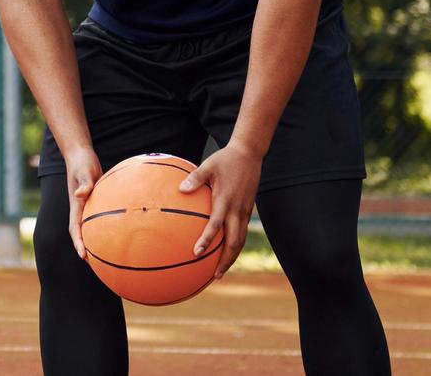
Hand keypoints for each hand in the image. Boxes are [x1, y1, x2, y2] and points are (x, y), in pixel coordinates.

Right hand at [64, 146, 103, 259]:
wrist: (80, 154)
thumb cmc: (81, 162)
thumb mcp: (82, 171)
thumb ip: (83, 183)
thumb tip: (80, 195)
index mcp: (76, 205)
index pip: (75, 228)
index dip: (78, 243)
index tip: (83, 256)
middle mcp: (81, 208)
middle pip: (82, 233)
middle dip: (87, 249)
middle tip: (97, 264)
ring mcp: (88, 206)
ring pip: (91, 227)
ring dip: (97, 240)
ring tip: (109, 255)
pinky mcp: (96, 201)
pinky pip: (101, 218)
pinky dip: (107, 226)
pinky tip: (120, 231)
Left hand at [178, 142, 262, 278]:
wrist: (249, 154)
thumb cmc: (225, 159)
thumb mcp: (208, 165)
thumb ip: (195, 178)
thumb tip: (181, 189)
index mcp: (225, 201)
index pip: (216, 225)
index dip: (206, 240)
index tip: (196, 253)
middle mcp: (237, 210)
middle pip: (234, 242)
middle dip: (225, 260)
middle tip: (214, 275)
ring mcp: (244, 211)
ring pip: (240, 240)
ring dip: (232, 257)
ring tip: (221, 270)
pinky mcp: (247, 210)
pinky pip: (242, 232)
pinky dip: (236, 245)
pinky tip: (228, 251)